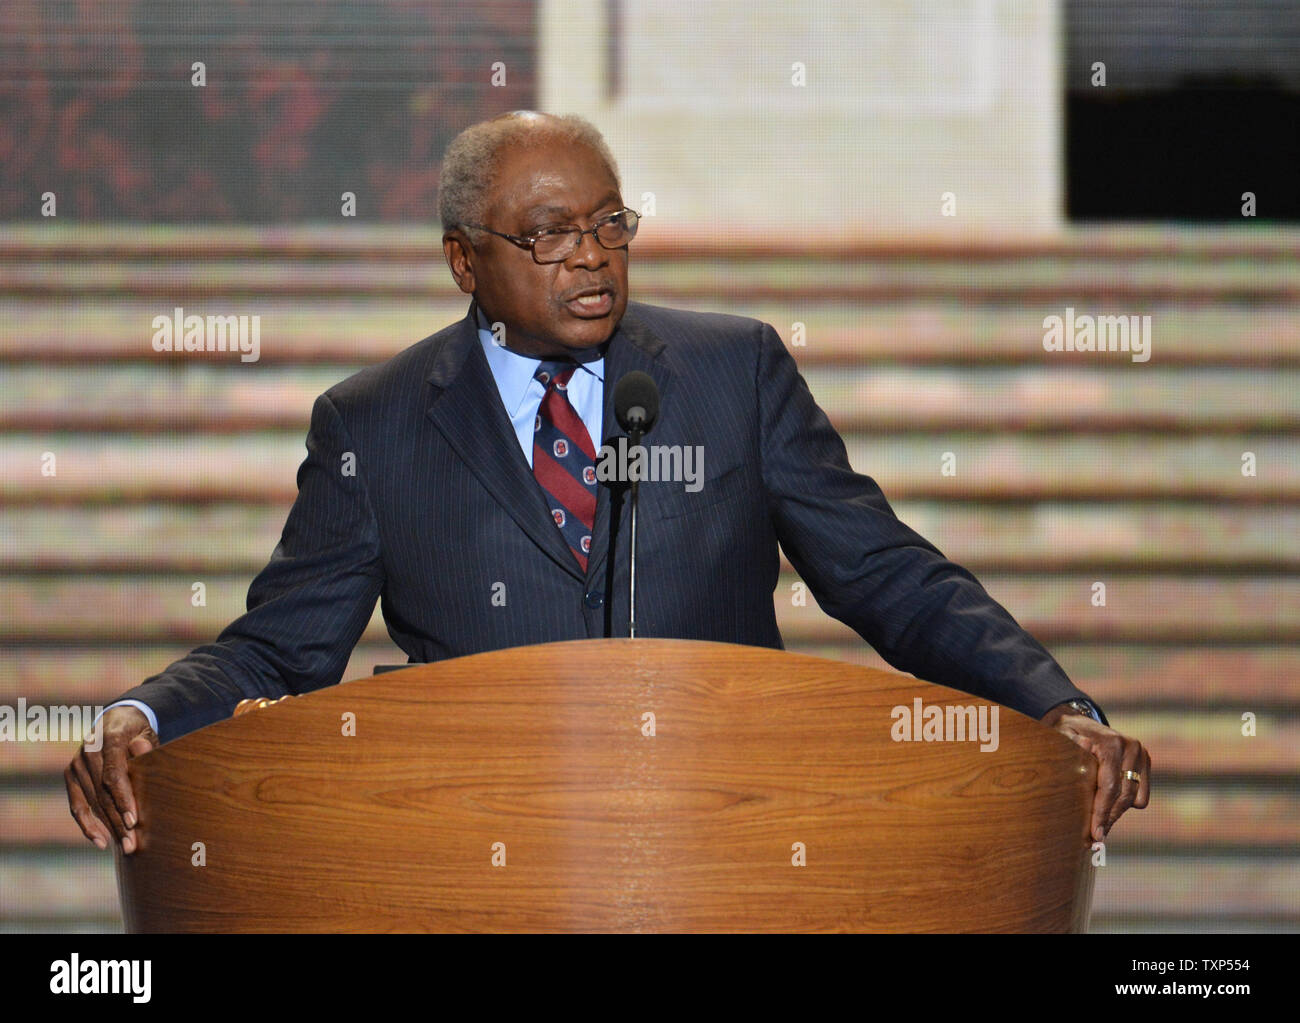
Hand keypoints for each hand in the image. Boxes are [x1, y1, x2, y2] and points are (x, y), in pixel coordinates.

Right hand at [65, 707, 158, 853]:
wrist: (116, 719)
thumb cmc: (137, 732)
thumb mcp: (146, 733)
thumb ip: (145, 744)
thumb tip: (141, 750)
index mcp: (109, 738)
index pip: (113, 774)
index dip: (123, 799)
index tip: (134, 821)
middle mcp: (88, 751)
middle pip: (102, 793)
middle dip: (118, 821)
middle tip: (132, 844)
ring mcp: (76, 763)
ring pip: (92, 802)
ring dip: (107, 827)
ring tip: (124, 846)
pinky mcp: (70, 775)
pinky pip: (77, 805)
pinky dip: (87, 825)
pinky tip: (101, 841)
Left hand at [1041, 704, 1150, 841]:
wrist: (1079, 723)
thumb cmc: (1066, 734)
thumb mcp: (1061, 737)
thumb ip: (1069, 744)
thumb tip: (1081, 746)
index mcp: (1111, 743)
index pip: (1110, 786)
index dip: (1102, 812)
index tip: (1095, 834)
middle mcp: (1130, 747)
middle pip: (1123, 796)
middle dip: (1109, 818)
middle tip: (1096, 838)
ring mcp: (1140, 754)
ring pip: (1133, 799)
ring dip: (1116, 814)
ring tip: (1100, 826)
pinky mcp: (1145, 761)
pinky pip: (1141, 796)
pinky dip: (1126, 804)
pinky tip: (1108, 807)